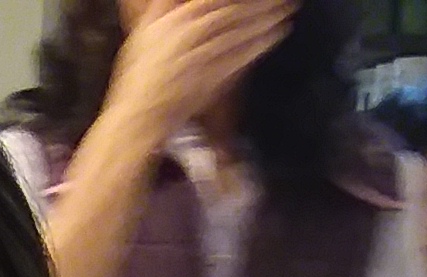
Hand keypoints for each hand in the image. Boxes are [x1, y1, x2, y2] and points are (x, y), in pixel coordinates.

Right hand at [104, 0, 296, 142]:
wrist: (140, 116)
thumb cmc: (141, 77)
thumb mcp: (146, 34)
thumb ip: (165, 10)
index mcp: (172, 21)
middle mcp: (188, 34)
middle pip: (232, 12)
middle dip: (261, 4)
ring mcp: (201, 55)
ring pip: (240, 31)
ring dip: (266, 20)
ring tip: (286, 11)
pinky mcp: (213, 76)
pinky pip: (242, 55)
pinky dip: (260, 44)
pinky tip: (275, 35)